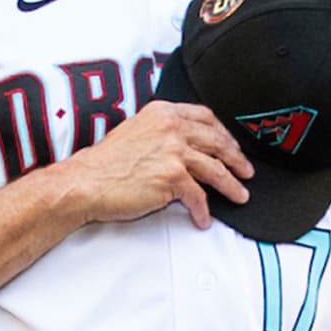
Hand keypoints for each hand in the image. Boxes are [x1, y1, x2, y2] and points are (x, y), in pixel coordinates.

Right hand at [62, 101, 252, 228]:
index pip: (204, 117)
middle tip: (245, 170)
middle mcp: (170, 128)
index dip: (223, 132)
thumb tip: (184, 146)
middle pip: (217, 141)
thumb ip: (161, 132)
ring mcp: (173, 151)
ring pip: (215, 169)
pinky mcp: (173, 177)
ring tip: (239, 195)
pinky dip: (203, 210)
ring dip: (231, 185)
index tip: (231, 144)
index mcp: (162, 113)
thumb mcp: (135, 132)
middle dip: (236, 158)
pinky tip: (202, 217)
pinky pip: (198, 196)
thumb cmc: (104, 164)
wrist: (84, 182)